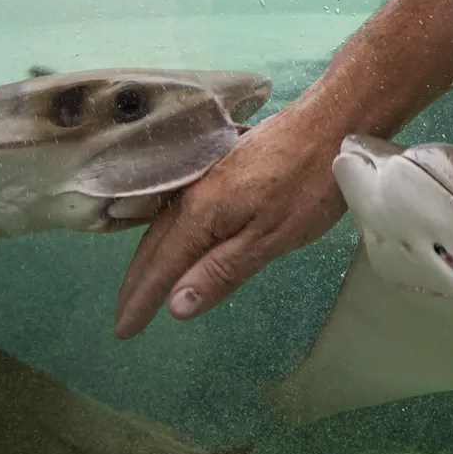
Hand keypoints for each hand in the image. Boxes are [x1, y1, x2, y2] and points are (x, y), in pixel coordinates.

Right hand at [113, 102, 346, 338]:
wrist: (330, 121)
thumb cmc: (309, 186)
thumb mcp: (271, 238)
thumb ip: (222, 271)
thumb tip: (175, 306)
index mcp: (201, 215)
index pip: (161, 267)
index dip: (141, 301)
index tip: (123, 332)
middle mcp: (194, 194)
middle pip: (154, 245)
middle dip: (136, 284)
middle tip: (122, 317)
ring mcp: (208, 176)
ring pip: (165, 226)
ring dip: (148, 259)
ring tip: (140, 286)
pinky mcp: (224, 167)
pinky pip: (181, 210)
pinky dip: (167, 235)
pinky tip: (174, 240)